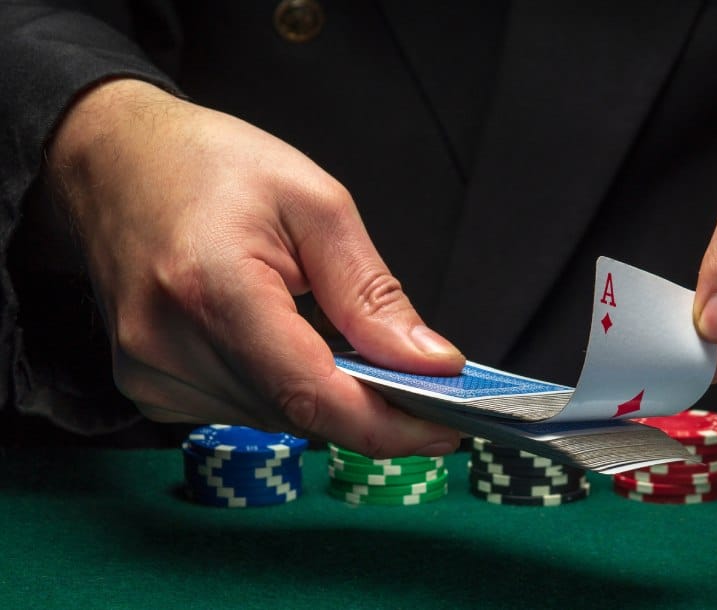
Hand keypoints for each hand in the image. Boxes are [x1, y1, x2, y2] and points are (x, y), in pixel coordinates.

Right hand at [47, 79, 464, 455]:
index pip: (311, 395)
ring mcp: (150, 372)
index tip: (445, 430)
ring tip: (356, 355)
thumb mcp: (315, 204)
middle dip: (369, 411)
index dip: (386, 427)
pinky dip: (283, 391)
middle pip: (297, 416)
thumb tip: (429, 363)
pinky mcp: (146, 385)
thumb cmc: (211, 165)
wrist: (112, 160)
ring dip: (325, 399)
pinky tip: (291, 348)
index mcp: (213, 290)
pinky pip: (239, 410)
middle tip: (422, 388)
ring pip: (273, 420)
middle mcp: (169, 345)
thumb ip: (371, 292)